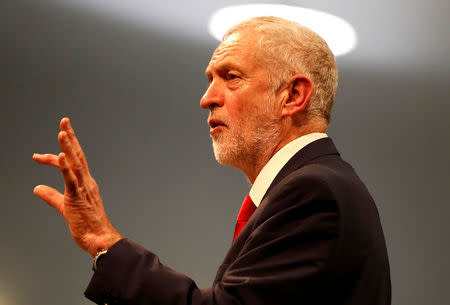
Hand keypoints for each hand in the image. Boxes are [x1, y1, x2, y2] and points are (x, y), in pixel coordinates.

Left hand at [33, 118, 121, 256]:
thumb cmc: (87, 225)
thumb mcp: (65, 207)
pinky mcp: (78, 199)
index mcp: (85, 183)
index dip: (56, 156)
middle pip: (78, 155)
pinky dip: (66, 168)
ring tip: (61, 132)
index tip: (39, 155)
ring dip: (68, 147)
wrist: (99, 240)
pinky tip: (61, 156)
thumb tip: (36, 188)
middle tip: (64, 121)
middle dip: (70, 137)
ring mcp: (84, 189)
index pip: (71, 163)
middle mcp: (87, 182)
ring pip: (76, 164)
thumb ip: (51, 196)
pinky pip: (72, 181)